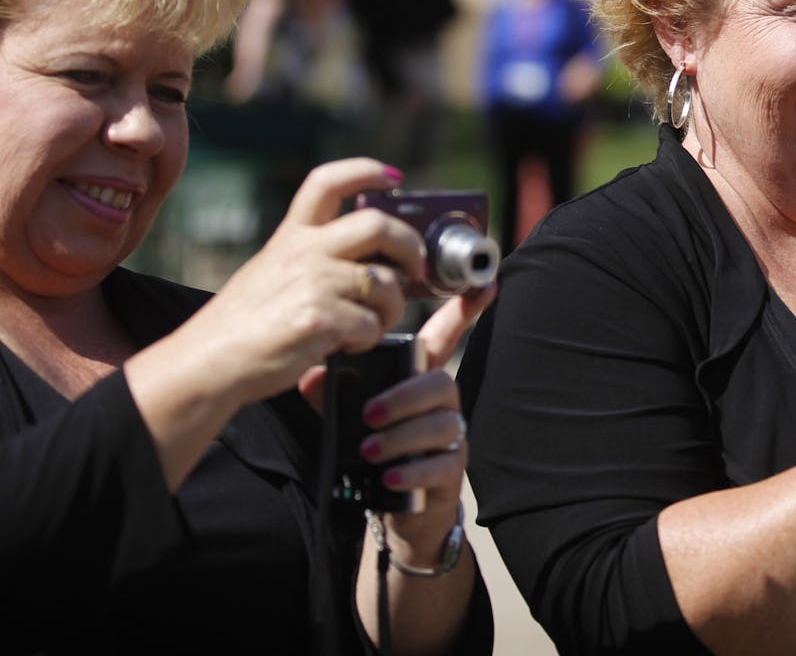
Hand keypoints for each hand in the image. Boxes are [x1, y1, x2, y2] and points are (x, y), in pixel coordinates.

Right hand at [178, 158, 425, 407]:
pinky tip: (348, 345)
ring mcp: (313, 283)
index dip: (366, 171)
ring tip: (371, 324)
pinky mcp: (320, 318)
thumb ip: (312, 257)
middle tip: (416, 268)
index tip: (393, 178)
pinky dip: (369, 339)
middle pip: (378, 225)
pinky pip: (372, 324)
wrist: (209, 362)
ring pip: (385, 284)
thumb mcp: (270, 271)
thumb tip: (370, 259)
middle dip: (410, 246)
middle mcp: (304, 252)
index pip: (328, 181)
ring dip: (391, 309)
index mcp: (291, 236)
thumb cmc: (243, 325)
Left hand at [300, 284, 498, 550]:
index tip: (484, 285)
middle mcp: (441, 403)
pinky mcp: (452, 472)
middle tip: (369, 414)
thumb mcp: (348, 418)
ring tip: (369, 451)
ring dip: (402, 437)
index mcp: (418, 378)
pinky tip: (388, 478)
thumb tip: (311, 376)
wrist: (395, 509)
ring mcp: (451, 437)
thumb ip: (330, 395)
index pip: (446, 336)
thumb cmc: (375, 451)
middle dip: (404, 396)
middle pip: (440, 384)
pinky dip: (412, 472)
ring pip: (441, 425)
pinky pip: (442, 465)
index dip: (464, 310)